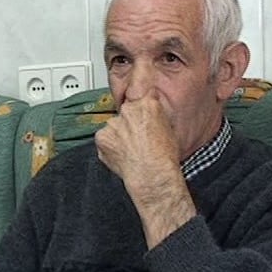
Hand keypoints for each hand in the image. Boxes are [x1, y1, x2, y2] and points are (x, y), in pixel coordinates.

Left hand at [94, 95, 196, 247]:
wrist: (152, 175)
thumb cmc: (164, 157)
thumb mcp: (169, 130)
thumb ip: (157, 117)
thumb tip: (152, 117)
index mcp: (147, 104)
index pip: (143, 96)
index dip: (143, 108)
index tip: (143, 116)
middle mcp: (128, 110)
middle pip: (127, 112)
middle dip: (130, 123)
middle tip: (138, 139)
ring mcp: (113, 123)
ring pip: (114, 126)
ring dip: (119, 135)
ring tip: (130, 150)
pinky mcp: (102, 137)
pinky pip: (105, 139)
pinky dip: (110, 146)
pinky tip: (121, 155)